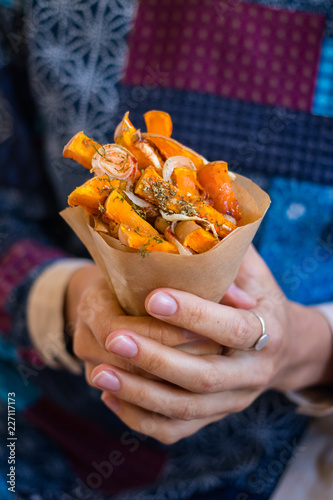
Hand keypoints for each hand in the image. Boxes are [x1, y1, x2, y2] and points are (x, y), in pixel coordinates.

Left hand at [90, 246, 332, 443]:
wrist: (281, 347)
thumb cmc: (258, 299)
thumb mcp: (254, 273)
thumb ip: (230, 261)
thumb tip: (195, 247)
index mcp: (268, 333)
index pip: (232, 329)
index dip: (194, 314)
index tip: (154, 297)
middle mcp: (253, 375)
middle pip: (204, 378)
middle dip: (156, 358)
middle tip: (114, 338)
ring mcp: (232, 402)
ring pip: (184, 409)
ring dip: (139, 393)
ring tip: (100, 372)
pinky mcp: (213, 418)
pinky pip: (175, 430)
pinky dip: (140, 418)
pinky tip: (111, 395)